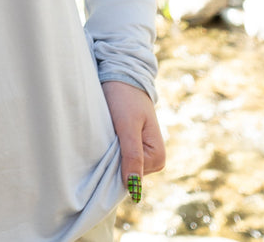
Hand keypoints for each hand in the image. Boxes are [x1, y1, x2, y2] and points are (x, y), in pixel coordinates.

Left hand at [101, 80, 165, 200]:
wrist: (121, 74)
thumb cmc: (125, 98)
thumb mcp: (127, 126)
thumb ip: (132, 155)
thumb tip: (134, 189)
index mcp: (158, 158)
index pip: (131, 176)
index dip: (116, 163)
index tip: (110, 141)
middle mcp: (153, 159)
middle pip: (125, 172)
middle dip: (112, 158)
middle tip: (107, 134)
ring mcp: (142, 152)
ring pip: (119, 164)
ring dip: (109, 151)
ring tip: (107, 131)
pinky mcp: (131, 144)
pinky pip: (117, 155)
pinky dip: (108, 147)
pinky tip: (106, 133)